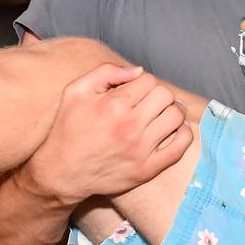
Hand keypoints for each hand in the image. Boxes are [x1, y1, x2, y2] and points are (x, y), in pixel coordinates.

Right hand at [19, 63, 192, 205]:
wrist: (61, 173)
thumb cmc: (68, 130)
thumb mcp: (75, 92)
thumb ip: (106, 72)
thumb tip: (137, 70)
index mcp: (113, 105)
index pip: (149, 80)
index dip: (143, 82)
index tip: (136, 91)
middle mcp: (130, 127)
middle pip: (166, 96)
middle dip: (159, 94)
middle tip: (150, 101)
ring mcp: (140, 150)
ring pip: (176, 118)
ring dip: (172, 111)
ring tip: (162, 113)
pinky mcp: (146, 170)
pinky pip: (180, 147)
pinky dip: (183, 135)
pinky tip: (172, 130)